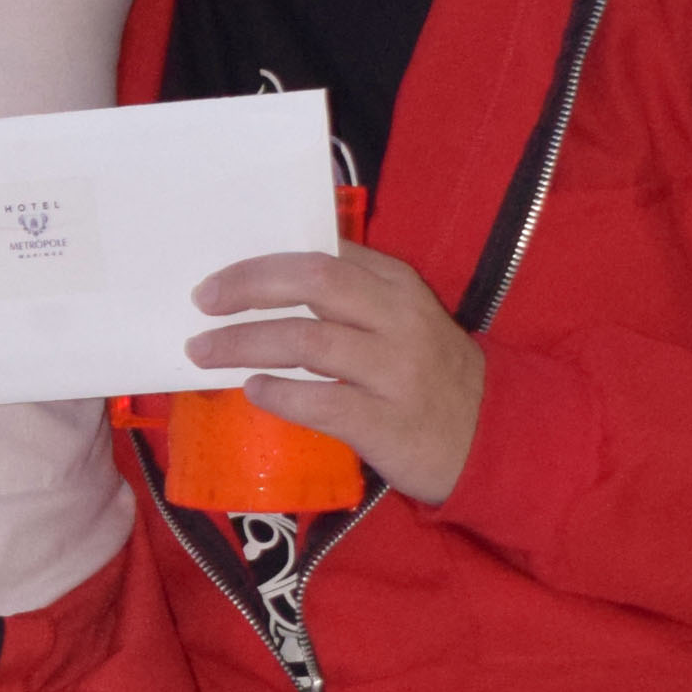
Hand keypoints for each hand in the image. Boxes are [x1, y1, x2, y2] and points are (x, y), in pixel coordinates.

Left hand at [191, 246, 487, 504]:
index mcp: (397, 285)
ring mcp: (396, 371)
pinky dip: (280, 395)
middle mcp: (398, 319)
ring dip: (246, 344)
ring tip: (205, 352)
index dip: (264, 261)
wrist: (489, 437)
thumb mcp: (401, 320)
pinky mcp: (388, 423)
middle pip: (314, 283)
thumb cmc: (427, 375)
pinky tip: (253, 392)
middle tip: (202, 302)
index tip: (219, 275)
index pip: (324, 254)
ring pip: (309, 341)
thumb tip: (262, 287)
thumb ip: (350, 298)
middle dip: (249, 288)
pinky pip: (322, 402)